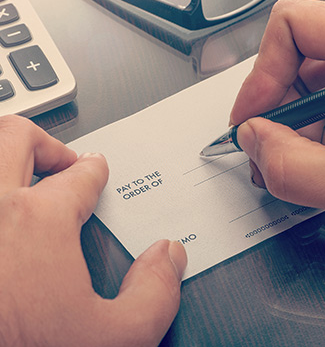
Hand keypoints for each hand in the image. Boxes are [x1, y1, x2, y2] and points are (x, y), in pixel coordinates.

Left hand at [0, 115, 186, 345]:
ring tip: (24, 172)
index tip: (96, 170)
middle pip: (17, 138)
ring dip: (9, 155)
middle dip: (46, 143)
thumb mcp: (113, 340)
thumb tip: (168, 256)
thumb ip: (154, 293)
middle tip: (61, 161)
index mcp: (38, 221)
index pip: (79, 177)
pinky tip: (5, 218)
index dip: (94, 171)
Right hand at [230, 0, 324, 236]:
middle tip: (266, 153)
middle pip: (297, 65)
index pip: (291, 26)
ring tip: (294, 169)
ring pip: (313, 94)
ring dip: (294, 134)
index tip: (252, 118)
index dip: (261, 74)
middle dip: (274, 113)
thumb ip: (295, 169)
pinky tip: (322, 169)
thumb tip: (254, 143)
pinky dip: (318, 142)